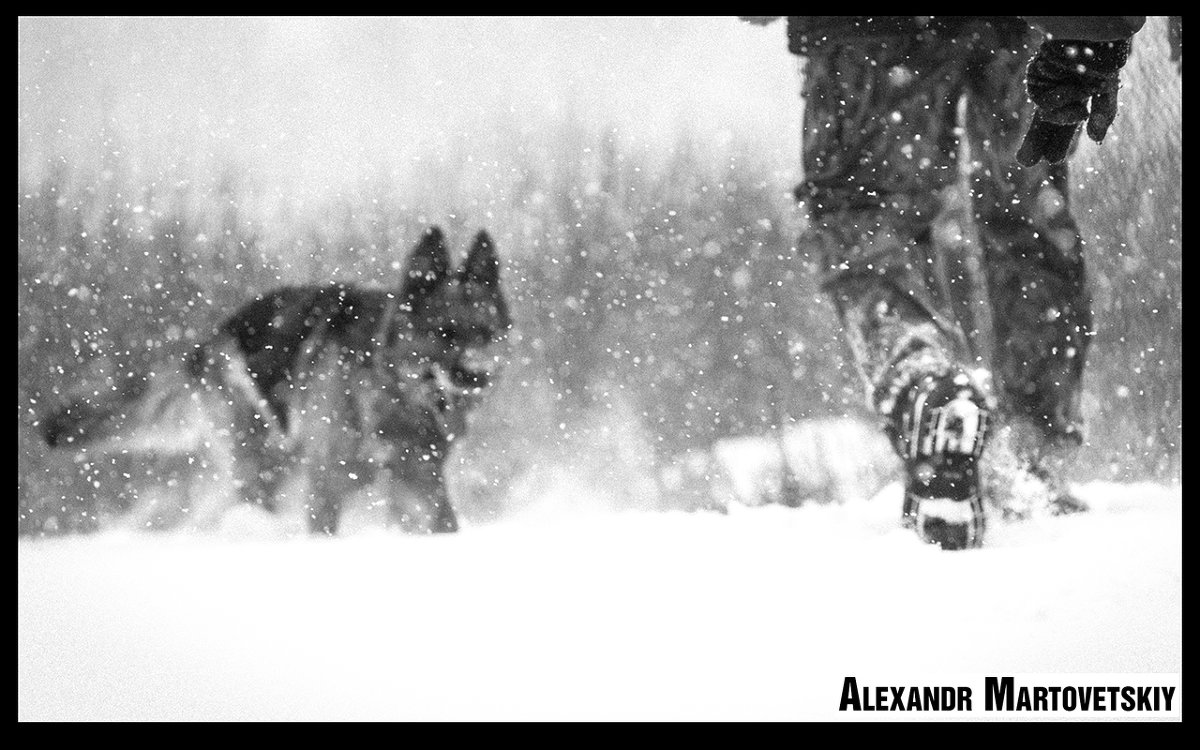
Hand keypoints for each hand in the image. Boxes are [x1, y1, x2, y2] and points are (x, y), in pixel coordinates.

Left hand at [1016, 38, 1130, 166]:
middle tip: (1027, 162)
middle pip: (1046, 123)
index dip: (1057, 140)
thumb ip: (1103, 111)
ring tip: (1080, 105)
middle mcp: (1059, 91)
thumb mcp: (1108, 85)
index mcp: (1077, 93)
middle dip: (1037, 142)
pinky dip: (1062, 101)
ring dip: (1065, 117)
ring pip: (1046, 116)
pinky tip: (1074, 92)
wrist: (1091, 31)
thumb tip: (1096, 140)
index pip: (1066, 122)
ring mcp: (1045, 85)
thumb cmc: (1103, 54)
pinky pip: (1045, 103)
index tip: (1051, 159)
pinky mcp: (1035, 78)